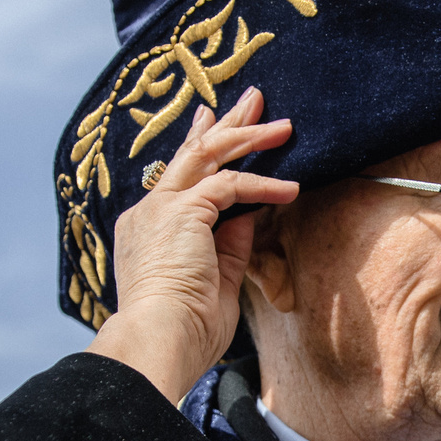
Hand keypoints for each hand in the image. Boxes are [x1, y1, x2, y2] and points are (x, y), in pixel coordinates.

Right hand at [88, 89, 295, 403]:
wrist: (159, 342)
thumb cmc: (185, 330)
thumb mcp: (216, 280)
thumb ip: (229, 245)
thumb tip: (251, 215)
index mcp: (149, 230)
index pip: (179, 176)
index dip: (199, 146)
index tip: (214, 121)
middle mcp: (149, 212)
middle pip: (192, 152)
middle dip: (226, 124)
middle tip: (254, 99)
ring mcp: (162, 209)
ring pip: (208, 154)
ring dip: (249, 137)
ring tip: (285, 128)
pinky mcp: (182, 212)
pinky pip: (230, 184)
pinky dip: (263, 184)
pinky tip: (291, 189)